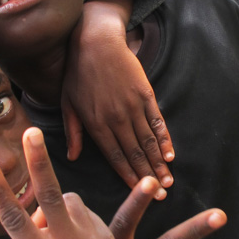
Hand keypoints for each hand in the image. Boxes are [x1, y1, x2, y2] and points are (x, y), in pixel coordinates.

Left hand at [62, 0, 173, 186]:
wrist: (96, 42)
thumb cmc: (76, 74)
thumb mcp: (67, 103)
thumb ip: (73, 132)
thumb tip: (73, 157)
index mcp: (95, 123)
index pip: (114, 156)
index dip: (127, 175)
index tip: (137, 191)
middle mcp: (116, 118)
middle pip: (135, 153)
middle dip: (148, 176)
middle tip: (161, 196)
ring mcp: (133, 106)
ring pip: (149, 141)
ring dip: (160, 162)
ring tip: (168, 181)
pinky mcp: (145, 95)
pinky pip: (157, 122)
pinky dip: (165, 139)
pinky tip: (171, 154)